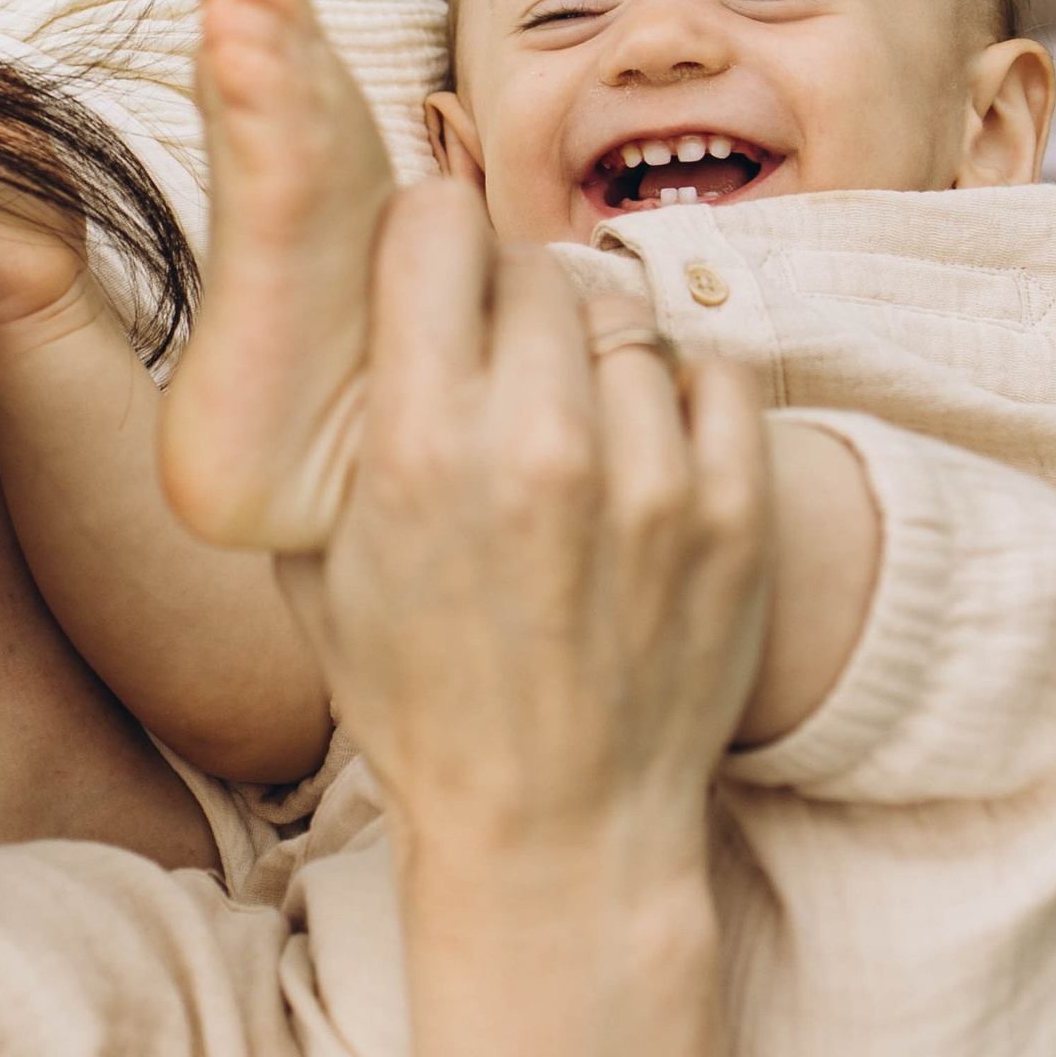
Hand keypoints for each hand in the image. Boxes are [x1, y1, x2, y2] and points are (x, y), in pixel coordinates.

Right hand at [288, 182, 772, 898]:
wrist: (554, 830)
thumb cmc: (417, 694)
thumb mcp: (319, 560)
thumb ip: (323, 419)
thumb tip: (324, 286)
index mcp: (416, 447)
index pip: (432, 226)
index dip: (422, 239)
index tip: (422, 270)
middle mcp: (538, 448)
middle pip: (531, 268)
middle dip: (503, 306)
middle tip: (491, 370)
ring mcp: (652, 481)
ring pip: (624, 318)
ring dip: (591, 358)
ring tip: (566, 435)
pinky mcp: (737, 512)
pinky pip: (714, 376)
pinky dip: (678, 403)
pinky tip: (637, 464)